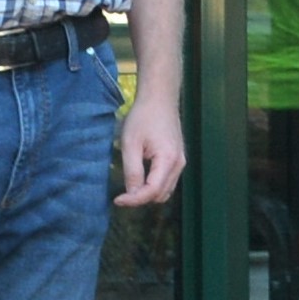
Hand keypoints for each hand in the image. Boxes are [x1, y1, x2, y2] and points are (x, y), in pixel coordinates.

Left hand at [114, 94, 186, 208]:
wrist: (159, 99)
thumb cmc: (143, 117)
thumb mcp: (131, 143)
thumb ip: (132, 170)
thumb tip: (131, 194)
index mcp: (168, 160)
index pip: (152, 191)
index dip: (134, 200)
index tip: (117, 200)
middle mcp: (179, 165)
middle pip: (161, 195)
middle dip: (141, 198)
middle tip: (122, 194)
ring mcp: (181, 162)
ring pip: (166, 191)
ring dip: (148, 194)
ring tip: (130, 187)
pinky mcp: (178, 159)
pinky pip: (168, 181)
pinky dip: (155, 186)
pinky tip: (141, 179)